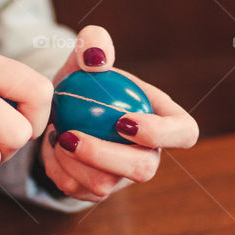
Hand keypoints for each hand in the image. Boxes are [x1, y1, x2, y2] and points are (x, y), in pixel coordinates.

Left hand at [41, 24, 198, 203]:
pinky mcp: (96, 190)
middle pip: (143, 169)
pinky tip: (51, 147)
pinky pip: (77, 191)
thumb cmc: (83, 80)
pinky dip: (57, 169)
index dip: (161, 134)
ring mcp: (122, 177)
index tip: (123, 121)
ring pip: (104, 186)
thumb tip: (97, 58)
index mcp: (163, 120)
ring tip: (56, 135)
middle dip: (106, 156)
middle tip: (72, 136)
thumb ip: (94, 43)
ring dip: (73, 163)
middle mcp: (147, 153)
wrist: (59, 108)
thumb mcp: (85, 56)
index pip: (184, 133)